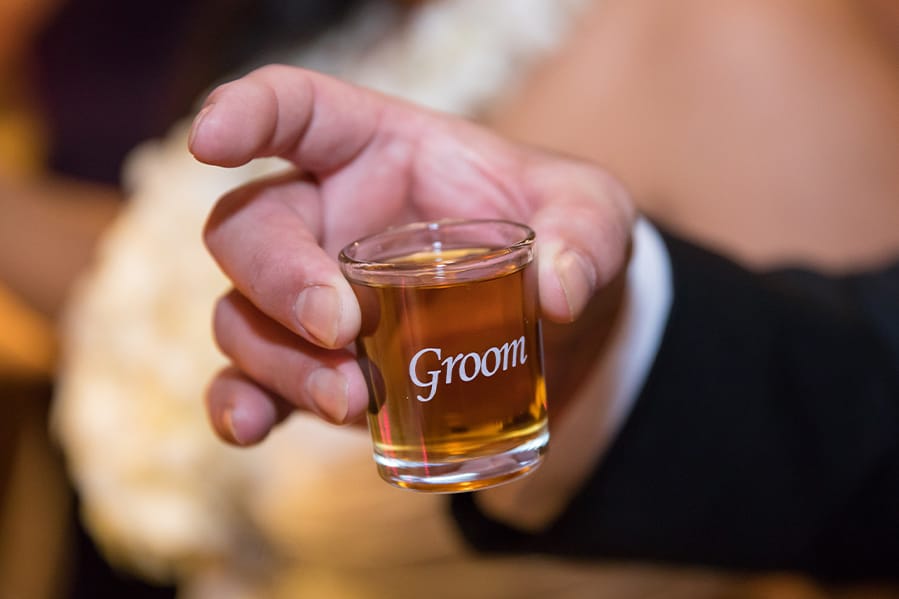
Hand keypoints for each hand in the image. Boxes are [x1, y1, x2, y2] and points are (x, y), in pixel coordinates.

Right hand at [189, 65, 634, 444]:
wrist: (555, 328)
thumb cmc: (558, 241)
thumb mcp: (593, 219)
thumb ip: (585, 239)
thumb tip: (557, 294)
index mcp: (375, 151)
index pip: (295, 111)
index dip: (246, 113)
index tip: (211, 140)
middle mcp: (326, 218)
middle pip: (247, 230)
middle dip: (279, 279)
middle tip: (341, 325)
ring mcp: (311, 296)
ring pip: (241, 315)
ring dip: (279, 362)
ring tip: (352, 397)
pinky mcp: (316, 364)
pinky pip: (250, 382)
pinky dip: (240, 407)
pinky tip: (250, 431)